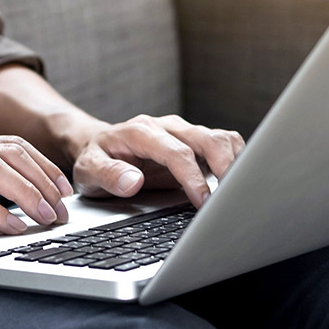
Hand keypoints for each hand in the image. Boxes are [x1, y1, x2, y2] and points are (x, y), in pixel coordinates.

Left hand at [72, 115, 243, 207]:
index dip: (193, 177)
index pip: (176, 152)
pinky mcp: (195, 142)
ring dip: (236, 162)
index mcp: (141, 132)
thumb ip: (107, 175)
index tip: (203, 201)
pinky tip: (237, 182)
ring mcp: (184, 132)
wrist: (99, 146)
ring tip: (241, 192)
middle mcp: (167, 127)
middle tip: (232, 198)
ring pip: (221, 138)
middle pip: (207, 139)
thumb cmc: (95, 159)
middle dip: (225, 167)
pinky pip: (224, 143)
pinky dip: (236, 159)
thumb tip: (132, 182)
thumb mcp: (88, 171)